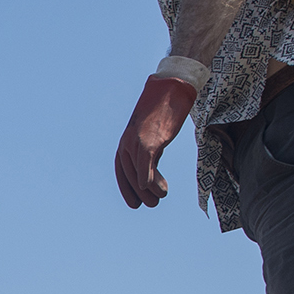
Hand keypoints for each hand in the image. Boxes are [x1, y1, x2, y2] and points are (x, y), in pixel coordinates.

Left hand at [113, 75, 198, 208]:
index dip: (126, 188)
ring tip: (159, 198)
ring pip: (137, 172)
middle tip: (151, 204)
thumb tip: (153, 169)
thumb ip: (150, 150)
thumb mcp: (154, 134)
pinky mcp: (150, 138)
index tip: (135, 203)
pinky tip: (155, 188)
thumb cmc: (165, 111)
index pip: (121, 170)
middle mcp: (127, 141)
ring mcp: (137, 139)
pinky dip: (147, 177)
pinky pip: (145, 163)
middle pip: (128, 174)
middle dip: (138, 193)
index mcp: (126, 141)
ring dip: (148, 189)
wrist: (172, 88)